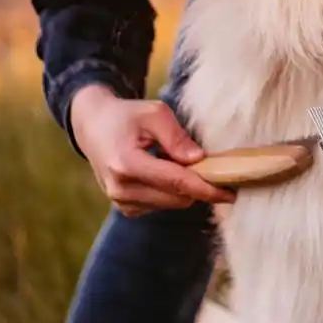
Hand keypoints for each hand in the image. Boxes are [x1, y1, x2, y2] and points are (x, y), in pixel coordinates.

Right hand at [68, 84, 235, 215]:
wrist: (93, 127)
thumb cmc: (126, 116)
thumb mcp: (154, 113)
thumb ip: (177, 137)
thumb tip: (200, 161)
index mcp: (126, 163)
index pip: (176, 182)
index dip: (206, 188)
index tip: (230, 192)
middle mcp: (121, 189)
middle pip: (177, 197)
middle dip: (197, 183)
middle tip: (204, 161)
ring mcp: (121, 202)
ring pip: (172, 203)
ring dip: (183, 186)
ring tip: (171, 159)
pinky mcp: (125, 208)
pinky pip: (161, 205)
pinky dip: (170, 191)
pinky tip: (160, 170)